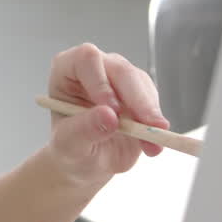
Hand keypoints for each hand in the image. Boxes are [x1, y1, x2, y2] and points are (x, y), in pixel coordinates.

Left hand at [44, 43, 168, 185]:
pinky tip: (151, 145)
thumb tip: (109, 116)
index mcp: (66, 70)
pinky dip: (155, 123)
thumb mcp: (69, 144)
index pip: (86, 59)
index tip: (113, 110)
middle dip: (137, 100)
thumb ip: (84, 129)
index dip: (101, 83)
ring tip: (151, 145)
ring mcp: (118, 77)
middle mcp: (94, 68)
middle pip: (121, 69)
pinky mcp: (138, 91)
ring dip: (150, 113)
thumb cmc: (70, 146)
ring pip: (141, 83)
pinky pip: (152, 99)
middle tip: (149, 128)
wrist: (86, 161)